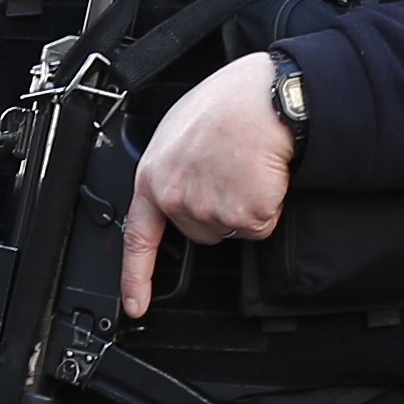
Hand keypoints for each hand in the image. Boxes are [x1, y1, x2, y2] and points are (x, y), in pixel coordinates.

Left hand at [118, 55, 295, 317]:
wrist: (267, 98)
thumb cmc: (231, 101)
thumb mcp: (180, 128)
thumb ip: (173, 166)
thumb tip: (182, 179)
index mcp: (154, 177)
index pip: (137, 238)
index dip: (135, 277)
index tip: (135, 305)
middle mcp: (176, 198)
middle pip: (200, 232)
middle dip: (218, 208)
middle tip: (229, 169)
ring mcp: (209, 210)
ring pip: (231, 229)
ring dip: (244, 204)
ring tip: (246, 166)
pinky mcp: (244, 216)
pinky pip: (260, 225)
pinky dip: (268, 205)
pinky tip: (263, 175)